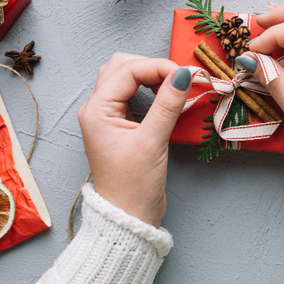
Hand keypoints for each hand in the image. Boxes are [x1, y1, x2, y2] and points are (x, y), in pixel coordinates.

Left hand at [78, 53, 191, 226]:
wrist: (127, 217)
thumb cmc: (133, 187)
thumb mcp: (152, 143)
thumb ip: (167, 105)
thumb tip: (183, 75)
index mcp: (96, 110)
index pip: (128, 70)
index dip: (158, 67)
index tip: (186, 76)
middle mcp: (97, 109)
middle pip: (122, 66)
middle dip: (152, 67)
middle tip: (180, 80)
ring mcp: (107, 116)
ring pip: (125, 77)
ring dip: (150, 76)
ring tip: (174, 87)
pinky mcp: (119, 124)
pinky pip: (131, 93)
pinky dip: (149, 89)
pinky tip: (166, 98)